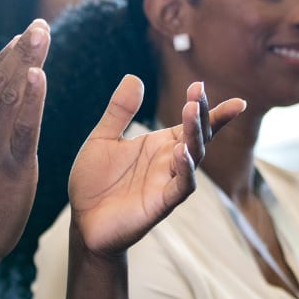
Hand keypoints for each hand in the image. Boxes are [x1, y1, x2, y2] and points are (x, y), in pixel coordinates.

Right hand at [0, 22, 48, 263]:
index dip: (3, 59)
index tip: (20, 37)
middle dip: (19, 52)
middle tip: (37, 26)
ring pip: (10, 98)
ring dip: (28, 64)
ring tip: (41, 36)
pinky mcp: (14, 167)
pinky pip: (24, 128)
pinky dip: (32, 100)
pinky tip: (40, 75)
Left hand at [69, 78, 244, 254]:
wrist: (82, 222)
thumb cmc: (94, 182)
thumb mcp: (103, 139)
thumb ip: (119, 111)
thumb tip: (134, 77)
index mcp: (159, 145)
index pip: (191, 124)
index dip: (209, 110)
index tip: (216, 90)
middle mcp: (168, 162)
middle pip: (197, 136)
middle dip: (203, 115)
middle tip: (198, 93)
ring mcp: (167, 183)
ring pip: (193, 157)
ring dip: (195, 135)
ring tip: (191, 112)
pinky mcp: (160, 204)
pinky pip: (180, 187)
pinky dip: (185, 170)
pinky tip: (182, 152)